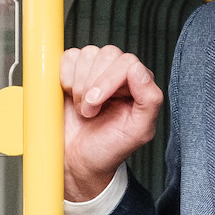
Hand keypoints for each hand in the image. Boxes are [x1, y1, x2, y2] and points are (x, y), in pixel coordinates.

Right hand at [60, 46, 161, 202]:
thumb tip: (139, 69)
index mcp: (139, 85)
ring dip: (78, 84)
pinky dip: (64, 77)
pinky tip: (69, 96)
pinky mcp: (73, 70)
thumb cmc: (108, 149)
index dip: (108, 80)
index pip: (127, 62)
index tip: (96, 103)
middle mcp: (119, 73)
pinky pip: (68, 56)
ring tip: (82, 108)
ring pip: (87, 54)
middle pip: (107, 54)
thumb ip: (149, 100)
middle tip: (88, 112)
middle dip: (91, 84)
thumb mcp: (138, 132)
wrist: (77, 161)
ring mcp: (95, 70)